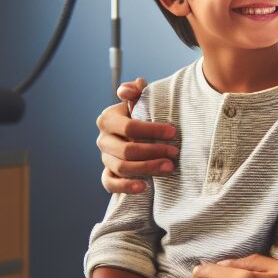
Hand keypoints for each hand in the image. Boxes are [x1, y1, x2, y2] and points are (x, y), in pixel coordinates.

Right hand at [96, 79, 179, 194]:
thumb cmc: (141, 114)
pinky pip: (110, 184)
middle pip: (127, 150)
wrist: (138, 134)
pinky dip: (126, 187)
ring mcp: (105, 158)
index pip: (129, 127)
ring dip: (147, 168)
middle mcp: (103, 139)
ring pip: (122, 168)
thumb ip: (136, 90)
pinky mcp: (108, 175)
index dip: (152, 130)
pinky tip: (145, 187)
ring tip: (169, 167)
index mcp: (108, 119)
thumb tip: (129, 89)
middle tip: (174, 152)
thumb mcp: (141, 99)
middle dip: (153, 152)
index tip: (173, 133)